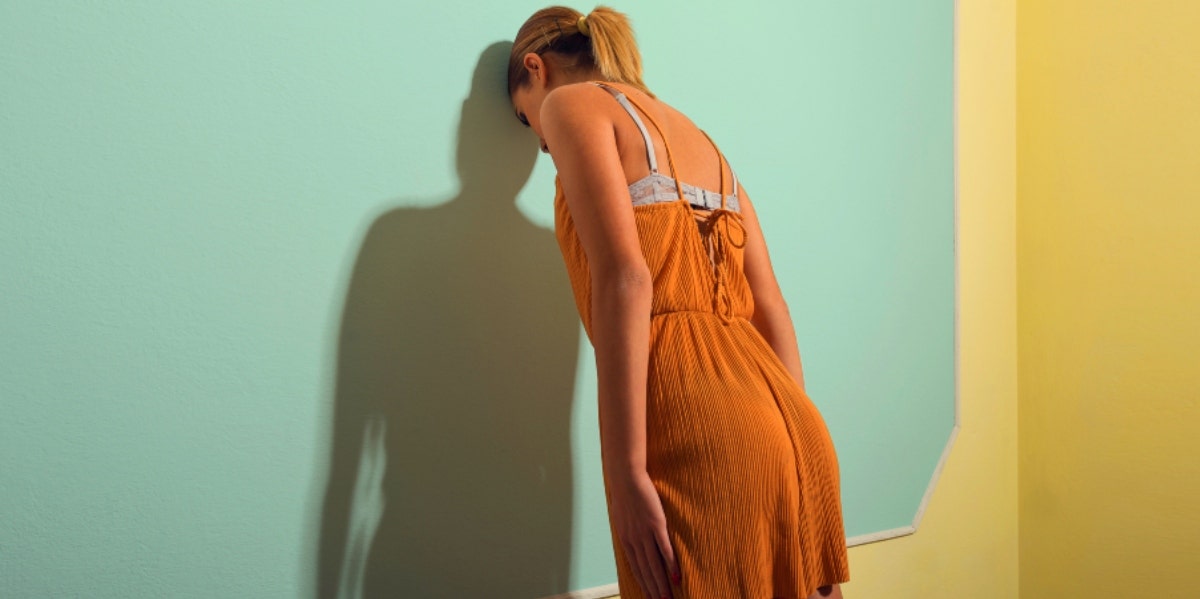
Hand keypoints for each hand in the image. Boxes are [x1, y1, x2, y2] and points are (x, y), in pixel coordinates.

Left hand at [607, 470, 680, 598]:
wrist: (625, 477)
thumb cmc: (625, 494)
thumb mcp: (622, 516)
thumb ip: (629, 530)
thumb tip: (633, 539)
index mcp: (626, 540)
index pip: (636, 568)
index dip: (643, 584)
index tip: (649, 596)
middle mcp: (634, 541)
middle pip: (646, 571)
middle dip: (653, 590)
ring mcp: (645, 533)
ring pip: (654, 565)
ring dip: (662, 584)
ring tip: (667, 598)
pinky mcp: (656, 524)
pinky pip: (664, 549)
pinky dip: (671, 564)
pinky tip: (676, 576)